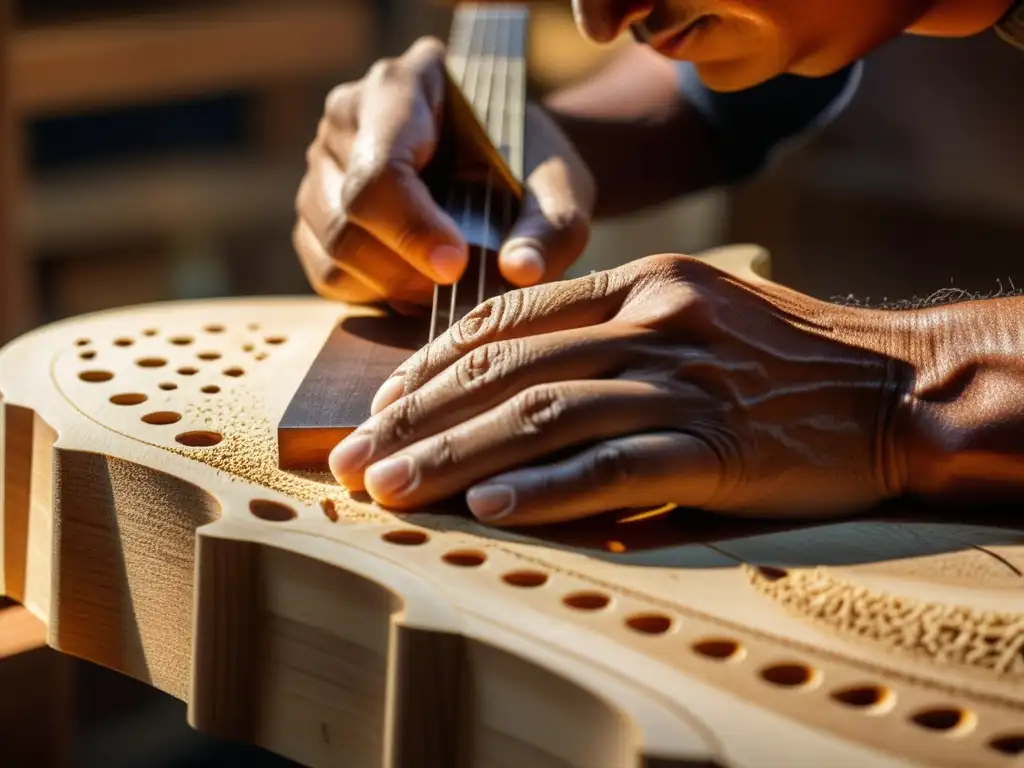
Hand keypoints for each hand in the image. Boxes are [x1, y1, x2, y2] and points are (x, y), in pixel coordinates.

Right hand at [293, 37, 595, 307]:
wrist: (511, 171)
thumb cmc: (532, 169)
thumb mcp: (559, 192)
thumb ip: (549, 229)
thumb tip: (519, 271)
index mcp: (404, 86)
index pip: (382, 168)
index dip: (413, 228)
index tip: (456, 266)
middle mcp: (349, 115)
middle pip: (349, 213)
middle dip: (407, 267)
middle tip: (461, 284)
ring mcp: (323, 163)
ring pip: (333, 248)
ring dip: (393, 284)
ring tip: (446, 285)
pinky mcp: (316, 212)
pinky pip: (326, 272)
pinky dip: (374, 292)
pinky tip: (417, 284)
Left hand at [327, 253, 919, 525]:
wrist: (893, 386)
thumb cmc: (781, 356)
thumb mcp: (691, 309)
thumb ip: (607, 330)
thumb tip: (511, 379)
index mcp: (636, 283)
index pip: (507, 320)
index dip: (431, 364)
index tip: (382, 404)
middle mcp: (650, 321)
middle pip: (506, 369)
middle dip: (418, 416)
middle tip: (356, 457)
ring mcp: (683, 381)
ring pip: (543, 416)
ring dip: (455, 455)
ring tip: (392, 490)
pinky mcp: (717, 444)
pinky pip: (613, 465)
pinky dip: (544, 486)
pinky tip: (488, 506)